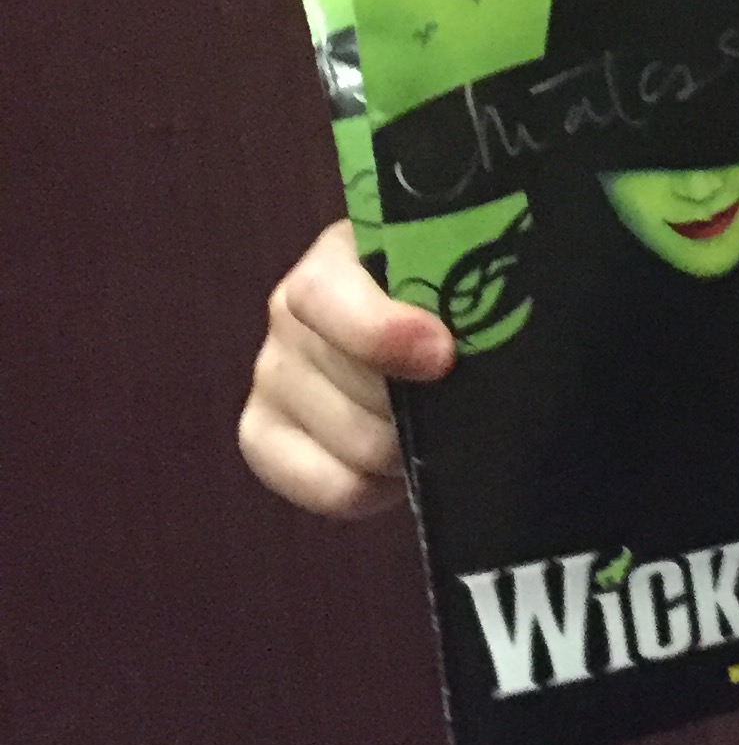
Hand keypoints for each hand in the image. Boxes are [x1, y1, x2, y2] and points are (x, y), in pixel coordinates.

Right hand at [238, 219, 455, 520]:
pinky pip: (328, 486)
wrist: (427, 331)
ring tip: (434, 428)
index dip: (381, 332)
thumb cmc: (452, 297)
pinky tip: (401, 465)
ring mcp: (271, 375)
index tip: (443, 355)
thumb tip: (470, 340)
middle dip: (422, 404)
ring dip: (408, 447)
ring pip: (354, 442)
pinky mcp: (262, 436)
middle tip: (461, 400)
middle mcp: (289, 312)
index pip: (324, 295)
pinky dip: (378, 487)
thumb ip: (466, 288)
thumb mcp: (461, 276)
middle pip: (353, 384)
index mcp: (338, 256)